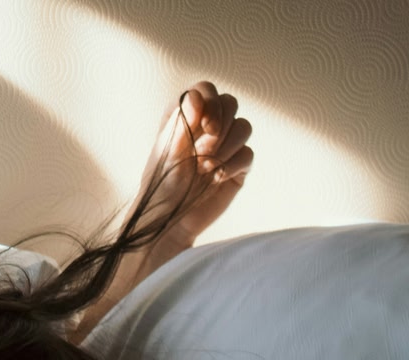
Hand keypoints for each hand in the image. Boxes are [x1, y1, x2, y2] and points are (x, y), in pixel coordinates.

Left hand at [140, 81, 253, 246]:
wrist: (169, 220)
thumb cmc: (161, 185)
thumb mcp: (167, 150)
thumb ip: (182, 121)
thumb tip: (196, 96)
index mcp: (185, 118)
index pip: (206, 90)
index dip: (210, 102)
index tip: (204, 126)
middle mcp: (207, 128)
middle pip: (230, 103)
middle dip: (219, 126)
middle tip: (201, 151)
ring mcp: (225, 147)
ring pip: (244, 127)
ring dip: (226, 146)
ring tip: (204, 168)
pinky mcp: (237, 167)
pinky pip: (248, 154)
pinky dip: (233, 164)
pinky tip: (216, 178)